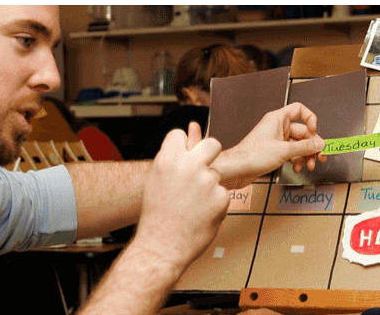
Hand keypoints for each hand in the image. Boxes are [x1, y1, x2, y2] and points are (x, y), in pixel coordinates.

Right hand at [136, 124, 228, 261]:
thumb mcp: (157, 181)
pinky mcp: (221, 197)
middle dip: (211, 153)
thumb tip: (189, 133)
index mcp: (167, 160)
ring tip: (192, 207)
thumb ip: (173, 159)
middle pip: (212, 143)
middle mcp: (188, 166)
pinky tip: (200, 217)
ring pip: (216, 175)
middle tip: (204, 169)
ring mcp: (207, 181)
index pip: (179, 134)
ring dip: (209, 188)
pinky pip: (222, 195)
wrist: (161, 247)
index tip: (183, 157)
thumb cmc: (156, 216)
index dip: (183, 146)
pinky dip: (215, 206)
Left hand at [211, 104, 325, 188]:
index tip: (314, 131)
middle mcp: (277, 127)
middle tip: (319, 156)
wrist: (237, 169)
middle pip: (302, 131)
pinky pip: (291, 152)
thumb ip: (305, 147)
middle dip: (311, 145)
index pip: (299, 110)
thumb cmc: (252, 155)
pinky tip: (297, 168)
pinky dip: (296, 160)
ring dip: (305, 155)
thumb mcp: (284, 151)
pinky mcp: (274, 151)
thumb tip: (319, 144)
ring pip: (298, 144)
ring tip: (309, 165)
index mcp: (278, 119)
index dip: (310, 119)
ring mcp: (276, 139)